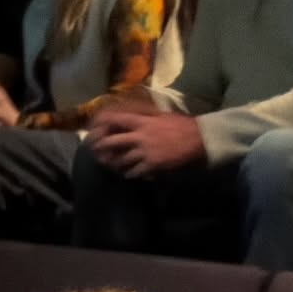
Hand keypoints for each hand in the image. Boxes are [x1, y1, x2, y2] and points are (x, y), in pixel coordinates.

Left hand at [86, 110, 204, 175]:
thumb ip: (147, 117)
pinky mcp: (152, 165)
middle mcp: (140, 136)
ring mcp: (145, 152)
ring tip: (111, 167)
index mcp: (143, 121)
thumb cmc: (182, 126)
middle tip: (96, 152)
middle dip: (102, 147)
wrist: (198, 139)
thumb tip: (136, 116)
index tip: (94, 127)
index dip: (103, 123)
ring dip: (115, 164)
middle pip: (114, 141)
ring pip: (122, 159)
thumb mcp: (162, 116)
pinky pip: (135, 172)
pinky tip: (129, 175)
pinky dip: (130, 174)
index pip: (117, 120)